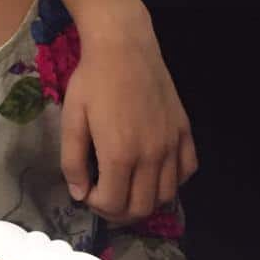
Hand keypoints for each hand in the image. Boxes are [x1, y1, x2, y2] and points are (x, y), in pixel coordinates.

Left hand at [61, 27, 197, 222]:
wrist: (124, 47)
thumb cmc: (92, 81)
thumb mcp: (71, 119)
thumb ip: (73, 161)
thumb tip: (79, 194)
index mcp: (120, 154)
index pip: (114, 204)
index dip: (96, 206)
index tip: (87, 193)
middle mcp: (152, 155)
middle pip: (142, 208)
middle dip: (119, 212)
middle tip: (104, 198)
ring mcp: (172, 144)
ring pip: (166, 195)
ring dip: (144, 201)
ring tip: (126, 188)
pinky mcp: (184, 131)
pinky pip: (187, 171)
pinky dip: (172, 181)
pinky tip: (153, 172)